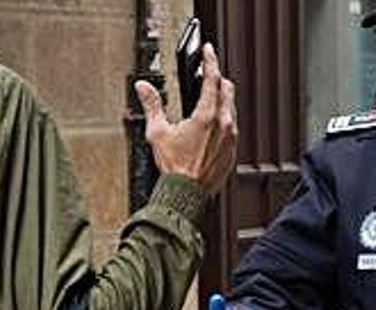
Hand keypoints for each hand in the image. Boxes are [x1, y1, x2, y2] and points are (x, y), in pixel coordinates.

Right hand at [135, 43, 237, 194]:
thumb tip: (143, 87)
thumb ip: (152, 106)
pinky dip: (223, 121)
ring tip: (208, 101)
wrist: (187, 194)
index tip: (208, 50)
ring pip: (231, 109)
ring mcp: (231, 139)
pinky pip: (232, 129)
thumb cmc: (174, 168)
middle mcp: (224, 125)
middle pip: (227, 90)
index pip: (213, 79)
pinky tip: (211, 127)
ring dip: (221, 100)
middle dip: (217, 79)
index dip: (210, 61)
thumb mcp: (158, 133)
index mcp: (207, 116)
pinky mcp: (232, 152)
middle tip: (207, 76)